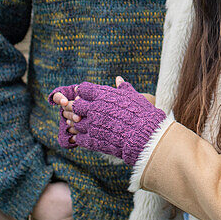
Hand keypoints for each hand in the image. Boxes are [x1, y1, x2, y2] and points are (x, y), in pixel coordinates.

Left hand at [50, 80, 166, 165]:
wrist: (145, 136)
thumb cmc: (142, 113)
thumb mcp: (133, 96)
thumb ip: (123, 88)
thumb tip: (118, 79)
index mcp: (103, 95)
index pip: (83, 89)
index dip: (83, 91)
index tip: (85, 95)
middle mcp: (94, 109)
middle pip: (75, 105)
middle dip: (78, 107)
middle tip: (83, 111)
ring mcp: (92, 125)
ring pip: (75, 122)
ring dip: (79, 123)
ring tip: (86, 124)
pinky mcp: (92, 141)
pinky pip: (79, 138)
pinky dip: (81, 137)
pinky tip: (88, 136)